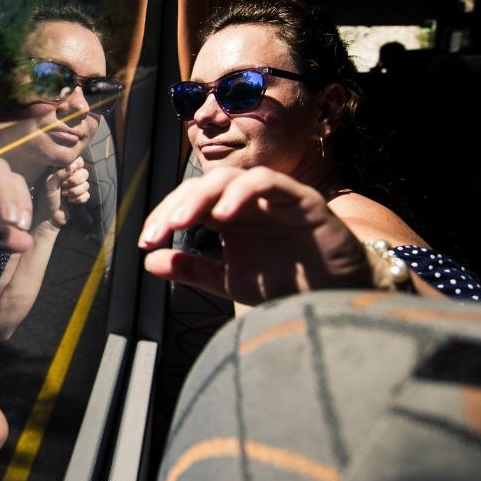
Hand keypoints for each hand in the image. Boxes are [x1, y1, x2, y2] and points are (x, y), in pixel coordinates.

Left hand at [36, 157, 89, 228]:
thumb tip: (71, 167)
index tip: (71, 171)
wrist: (48, 218)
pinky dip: (80, 199)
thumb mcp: (49, 185)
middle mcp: (69, 177)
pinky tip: (71, 202)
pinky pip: (87, 194)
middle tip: (64, 186)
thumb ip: (59, 174)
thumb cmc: (45, 200)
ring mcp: (75, 187)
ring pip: (86, 184)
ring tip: (65, 196)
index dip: (77, 165)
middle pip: (84, 172)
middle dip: (76, 180)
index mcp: (61, 170)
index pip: (76, 160)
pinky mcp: (79, 197)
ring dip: (76, 191)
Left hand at [137, 166, 372, 303]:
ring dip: (202, 196)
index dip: (163, 217)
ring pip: (232, 178)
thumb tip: (149, 261)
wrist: (335, 302)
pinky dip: (243, 192)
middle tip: (159, 231)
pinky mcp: (302, 200)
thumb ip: (193, 269)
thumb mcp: (230, 281)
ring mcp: (274, 198)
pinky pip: (269, 183)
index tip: (146, 241)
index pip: (187, 203)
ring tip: (182, 222)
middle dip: (176, 206)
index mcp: (227, 216)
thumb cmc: (286, 285)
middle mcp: (247, 202)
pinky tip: (224, 214)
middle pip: (203, 186)